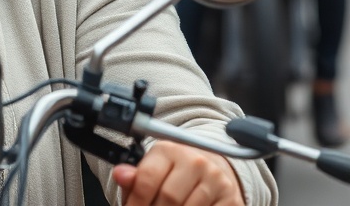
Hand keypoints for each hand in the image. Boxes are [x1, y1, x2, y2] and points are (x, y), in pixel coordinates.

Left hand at [112, 141, 243, 204]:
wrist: (212, 169)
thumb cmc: (175, 172)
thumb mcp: (152, 168)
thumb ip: (135, 176)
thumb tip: (120, 175)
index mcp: (169, 150)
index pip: (147, 179)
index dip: (136, 201)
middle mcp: (195, 161)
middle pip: (169, 198)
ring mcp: (216, 180)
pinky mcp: (231, 198)